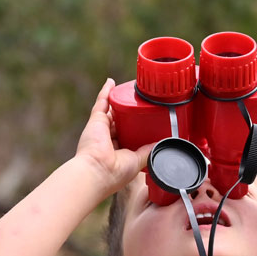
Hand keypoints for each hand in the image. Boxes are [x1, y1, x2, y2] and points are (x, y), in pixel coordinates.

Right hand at [74, 79, 152, 194]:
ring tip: (128, 90)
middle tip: (139, 104)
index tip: (144, 122)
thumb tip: (161, 144)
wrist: (99, 170)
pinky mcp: (96, 120)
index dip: (134, 129)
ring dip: (117, 100)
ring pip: (111, 111)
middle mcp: (107, 140)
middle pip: (119, 123)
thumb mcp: (137, 161)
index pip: (126, 137)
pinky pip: (101, 102)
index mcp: (117, 152)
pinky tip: (111, 83)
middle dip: (127, 114)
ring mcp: (101, 129)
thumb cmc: (115, 172)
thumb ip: (147, 152)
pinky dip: (106, 92)